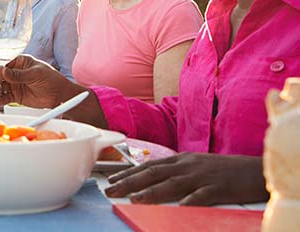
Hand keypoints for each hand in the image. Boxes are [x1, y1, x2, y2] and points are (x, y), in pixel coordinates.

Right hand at [0, 55, 70, 107]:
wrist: (59, 95)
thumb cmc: (52, 79)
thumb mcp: (35, 74)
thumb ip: (19, 75)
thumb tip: (4, 71)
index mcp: (20, 63)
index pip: (4, 66)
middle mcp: (15, 73)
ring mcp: (15, 85)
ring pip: (0, 88)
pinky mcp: (16, 96)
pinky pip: (5, 97)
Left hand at [105, 153, 267, 204]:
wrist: (255, 169)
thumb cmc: (223, 170)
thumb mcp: (195, 166)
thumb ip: (175, 172)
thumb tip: (152, 180)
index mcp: (181, 160)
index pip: (149, 166)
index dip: (128, 173)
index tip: (111, 180)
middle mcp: (188, 166)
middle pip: (154, 173)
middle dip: (130, 182)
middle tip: (110, 191)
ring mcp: (203, 176)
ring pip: (173, 183)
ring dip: (153, 191)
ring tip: (135, 199)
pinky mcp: (219, 187)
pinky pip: (203, 195)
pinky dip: (191, 200)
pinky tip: (180, 207)